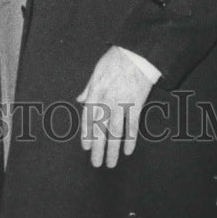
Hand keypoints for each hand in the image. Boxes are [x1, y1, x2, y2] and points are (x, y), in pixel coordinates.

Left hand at [76, 46, 153, 168]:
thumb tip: (79, 100)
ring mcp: (121, 104)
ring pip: (115, 132)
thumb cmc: (115, 59)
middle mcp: (106, 101)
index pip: (88, 118)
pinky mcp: (136, 104)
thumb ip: (88, 88)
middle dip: (98, 149)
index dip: (87, 135)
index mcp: (95, 92)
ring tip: (111, 164)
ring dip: (112, 150)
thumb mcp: (96, 71)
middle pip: (100, 130)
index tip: (87, 148)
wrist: (137, 53)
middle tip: (97, 164)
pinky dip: (130, 139)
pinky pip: (132, 126)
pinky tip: (127, 151)